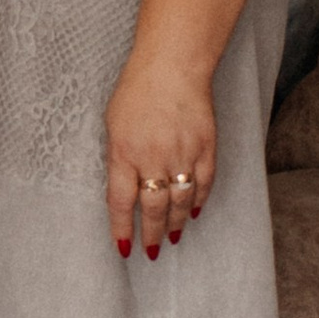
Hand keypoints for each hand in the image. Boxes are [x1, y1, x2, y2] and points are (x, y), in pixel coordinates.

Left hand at [105, 51, 215, 259]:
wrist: (173, 66)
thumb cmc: (137, 90)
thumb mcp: (113, 124)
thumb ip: (118, 159)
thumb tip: (125, 191)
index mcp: (124, 152)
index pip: (121, 202)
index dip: (122, 229)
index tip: (124, 248)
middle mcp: (154, 158)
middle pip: (153, 208)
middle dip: (150, 234)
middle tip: (150, 251)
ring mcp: (183, 153)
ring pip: (180, 201)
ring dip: (174, 223)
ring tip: (170, 238)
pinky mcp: (206, 147)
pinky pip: (203, 183)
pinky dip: (199, 200)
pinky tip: (193, 212)